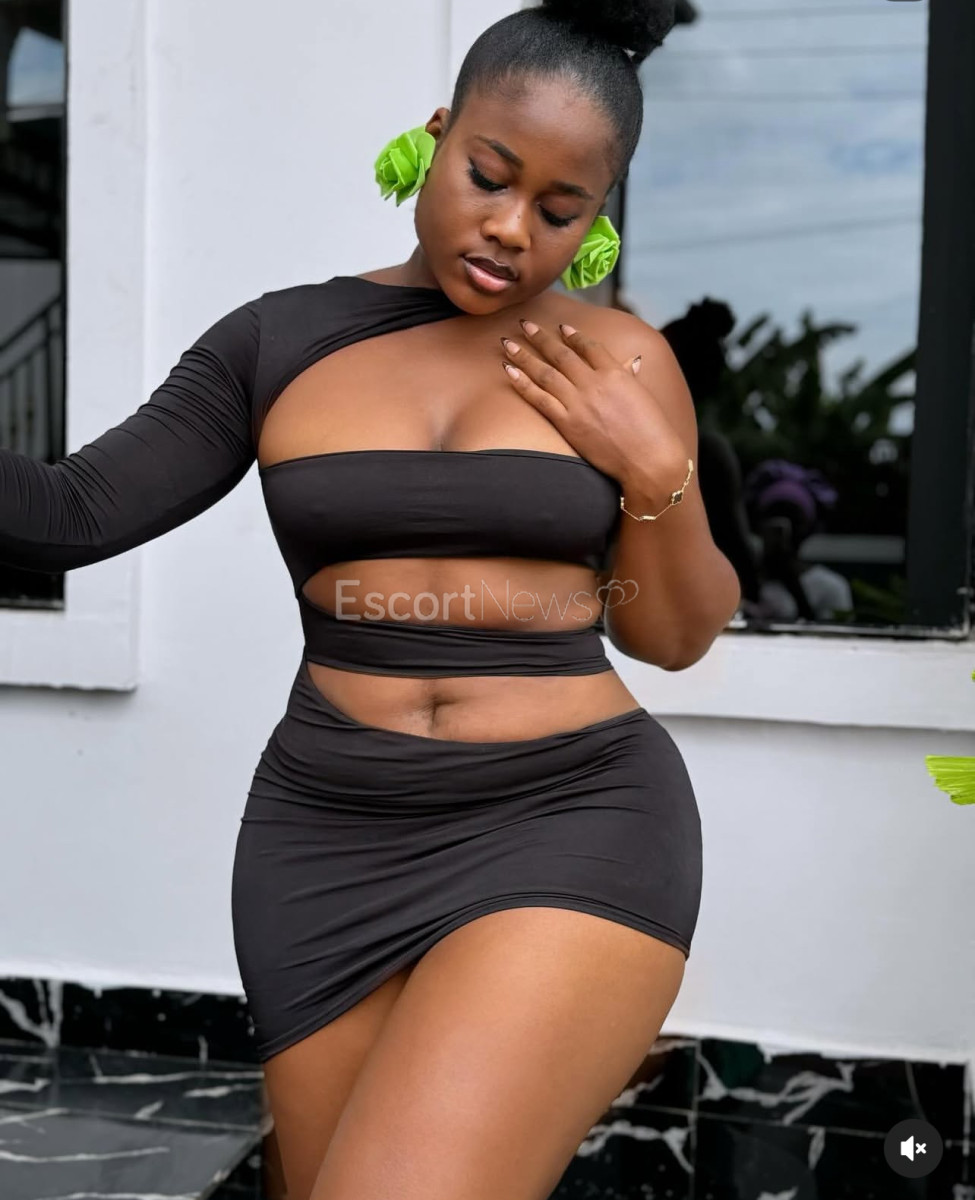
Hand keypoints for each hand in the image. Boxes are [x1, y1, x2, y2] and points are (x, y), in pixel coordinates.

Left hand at [498, 319, 688, 485]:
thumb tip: (631, 362)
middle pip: (562, 355)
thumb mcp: (643, 397)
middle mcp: (594, 383)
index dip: (573, 336)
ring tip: (507, 343)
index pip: (589, 347)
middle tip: (525, 324)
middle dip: (541, 338)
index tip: (561, 327)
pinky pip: (539, 399)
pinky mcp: (568, 423)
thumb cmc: (652, 432)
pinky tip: (508, 370)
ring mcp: (579, 402)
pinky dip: (522, 383)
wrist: (648, 459)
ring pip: (545, 372)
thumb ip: (630, 377)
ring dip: (524, 355)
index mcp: (616, 373)